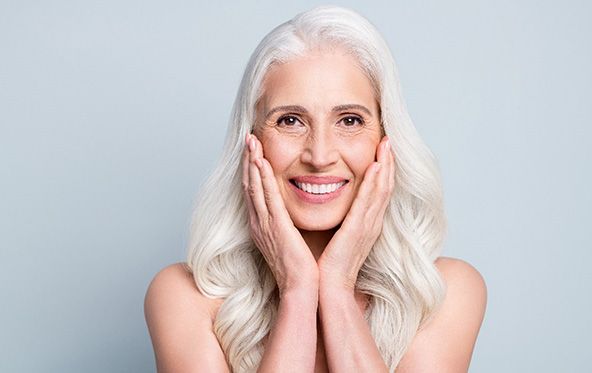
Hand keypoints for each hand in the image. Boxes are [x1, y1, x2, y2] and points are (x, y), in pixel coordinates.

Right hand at [242, 134, 318, 294]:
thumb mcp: (289, 239)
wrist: (300, 287)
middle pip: (249, 184)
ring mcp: (265, 224)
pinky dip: (263, 178)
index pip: (254, 191)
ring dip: (252, 162)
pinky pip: (267, 198)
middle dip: (248, 160)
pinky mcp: (276, 227)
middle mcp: (259, 222)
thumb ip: (287, 223)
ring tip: (251, 142)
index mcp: (262, 225)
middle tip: (248, 138)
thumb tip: (291, 210)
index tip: (253, 150)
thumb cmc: (299, 267)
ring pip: (255, 187)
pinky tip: (261, 162)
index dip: (252, 169)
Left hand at [318, 136, 394, 290]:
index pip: (379, 191)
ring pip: (381, 190)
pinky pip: (367, 202)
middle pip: (385, 186)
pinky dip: (373, 184)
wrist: (329, 286)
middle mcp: (372, 222)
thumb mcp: (340, 235)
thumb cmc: (331, 263)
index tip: (382, 149)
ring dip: (384, 166)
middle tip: (388, 139)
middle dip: (388, 162)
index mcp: (367, 223)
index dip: (383, 169)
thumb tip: (336, 203)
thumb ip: (344, 219)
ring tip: (385, 145)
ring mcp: (368, 226)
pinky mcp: (358, 230)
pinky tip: (374, 167)